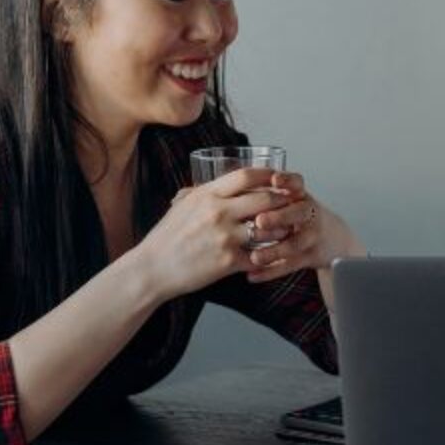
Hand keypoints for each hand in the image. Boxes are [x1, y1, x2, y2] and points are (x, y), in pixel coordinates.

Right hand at [131, 167, 288, 301]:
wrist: (151, 269)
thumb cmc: (166, 237)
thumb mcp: (183, 205)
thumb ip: (204, 193)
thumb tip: (221, 182)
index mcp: (207, 195)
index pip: (247, 175)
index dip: (269, 174)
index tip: (280, 177)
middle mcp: (218, 212)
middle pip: (265, 199)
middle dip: (284, 200)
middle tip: (293, 202)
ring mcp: (225, 237)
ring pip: (269, 228)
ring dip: (282, 228)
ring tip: (288, 229)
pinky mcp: (228, 261)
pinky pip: (260, 256)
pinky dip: (269, 256)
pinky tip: (274, 255)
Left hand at [239, 171, 363, 283]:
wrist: (332, 238)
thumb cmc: (301, 216)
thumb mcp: (291, 199)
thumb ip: (267, 193)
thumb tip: (232, 186)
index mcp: (300, 196)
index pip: (297, 183)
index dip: (287, 181)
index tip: (275, 180)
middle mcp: (308, 213)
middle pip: (299, 212)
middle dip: (279, 216)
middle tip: (260, 220)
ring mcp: (312, 236)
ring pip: (295, 243)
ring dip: (274, 251)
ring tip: (254, 257)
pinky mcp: (311, 257)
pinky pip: (291, 265)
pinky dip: (270, 272)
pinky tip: (253, 275)